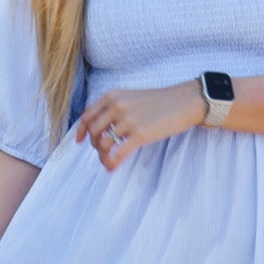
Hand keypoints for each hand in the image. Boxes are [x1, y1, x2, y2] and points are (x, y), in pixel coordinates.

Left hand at [75, 81, 205, 169]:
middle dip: (94, 145)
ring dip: (103, 156)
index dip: (81, 130)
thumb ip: (115, 107)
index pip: (88, 115)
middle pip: (94, 132)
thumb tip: (103, 127)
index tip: (79, 141)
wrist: (184, 101)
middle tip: (102, 152)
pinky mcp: (141, 134)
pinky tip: (112, 168)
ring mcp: (128, 120)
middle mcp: (117, 106)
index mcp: (113, 95)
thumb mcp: (132, 96)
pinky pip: (118, 153)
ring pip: (104, 144)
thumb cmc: (161, 101)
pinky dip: (112, 163)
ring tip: (108, 161)